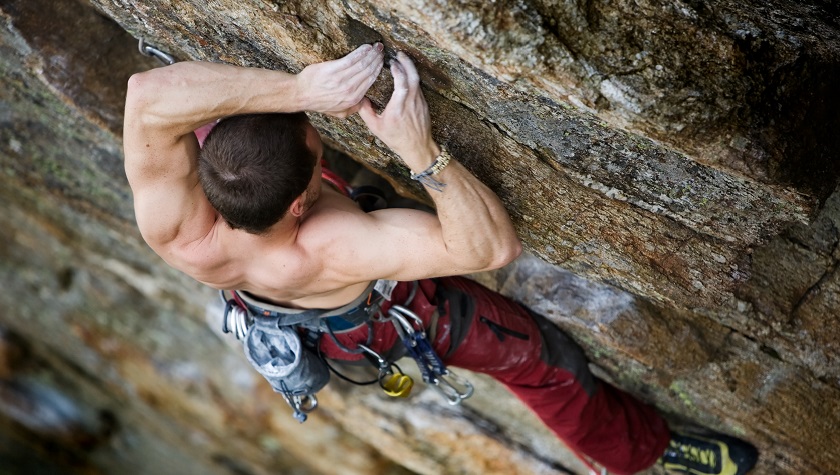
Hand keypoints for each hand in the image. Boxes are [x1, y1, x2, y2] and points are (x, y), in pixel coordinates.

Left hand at [296, 43, 383, 117]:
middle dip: (377, 59)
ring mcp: (341, 79)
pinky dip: (360, 52)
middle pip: (368, 71)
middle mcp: (350, 89)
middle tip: (381, 51)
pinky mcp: (333, 70)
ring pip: (362, 64)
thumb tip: (365, 102)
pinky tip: (366, 47)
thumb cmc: (319, 102)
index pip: (370, 81)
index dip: (377, 69)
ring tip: (376, 47)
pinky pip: (351, 59)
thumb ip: (354, 109)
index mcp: (353, 99)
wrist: (301, 94)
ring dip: (371, 54)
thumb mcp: (339, 113)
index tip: (381, 61)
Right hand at [358, 52, 439, 168]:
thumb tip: (359, 98)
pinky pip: (418, 86)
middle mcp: (411, 103)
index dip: (398, 71)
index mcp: (398, 109)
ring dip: (410, 68)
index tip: (391, 63)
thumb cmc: (396, 138)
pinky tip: (407, 73)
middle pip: (413, 77)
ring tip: (402, 60)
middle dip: (407, 63)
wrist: (418, 147)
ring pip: (417, 80)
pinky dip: (412, 77)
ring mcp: (419, 103)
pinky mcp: (423, 104)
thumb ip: (366, 112)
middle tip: (399, 54)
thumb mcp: (376, 127)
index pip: (401, 84)